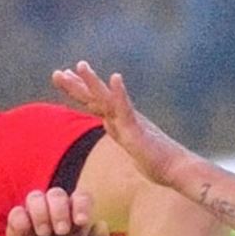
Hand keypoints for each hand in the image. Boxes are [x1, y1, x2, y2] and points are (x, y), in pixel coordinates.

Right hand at [7, 189, 108, 235]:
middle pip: (57, 194)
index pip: (81, 196)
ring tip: (44, 234)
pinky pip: (16, 213)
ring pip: (35, 197)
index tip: (81, 222)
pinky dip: (22, 221)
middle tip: (62, 231)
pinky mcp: (18, 223)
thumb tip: (101, 224)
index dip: (81, 205)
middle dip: (60, 210)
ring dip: (41, 214)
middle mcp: (55, 208)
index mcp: (76, 211)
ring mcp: (35, 213)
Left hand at [51, 61, 186, 187]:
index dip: (79, 89)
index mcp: (120, 121)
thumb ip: (123, 136)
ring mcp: (130, 121)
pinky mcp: (138, 130)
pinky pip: (126, 109)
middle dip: (75, 85)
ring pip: (107, 99)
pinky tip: (115, 78)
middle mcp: (123, 117)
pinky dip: (119, 93)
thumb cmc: (158, 162)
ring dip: (93, 82)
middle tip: (57, 73)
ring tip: (80, 65)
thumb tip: (114, 130)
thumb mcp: (132, 148)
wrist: (177, 169)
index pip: (94, 102)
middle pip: (95, 98)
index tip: (64, 76)